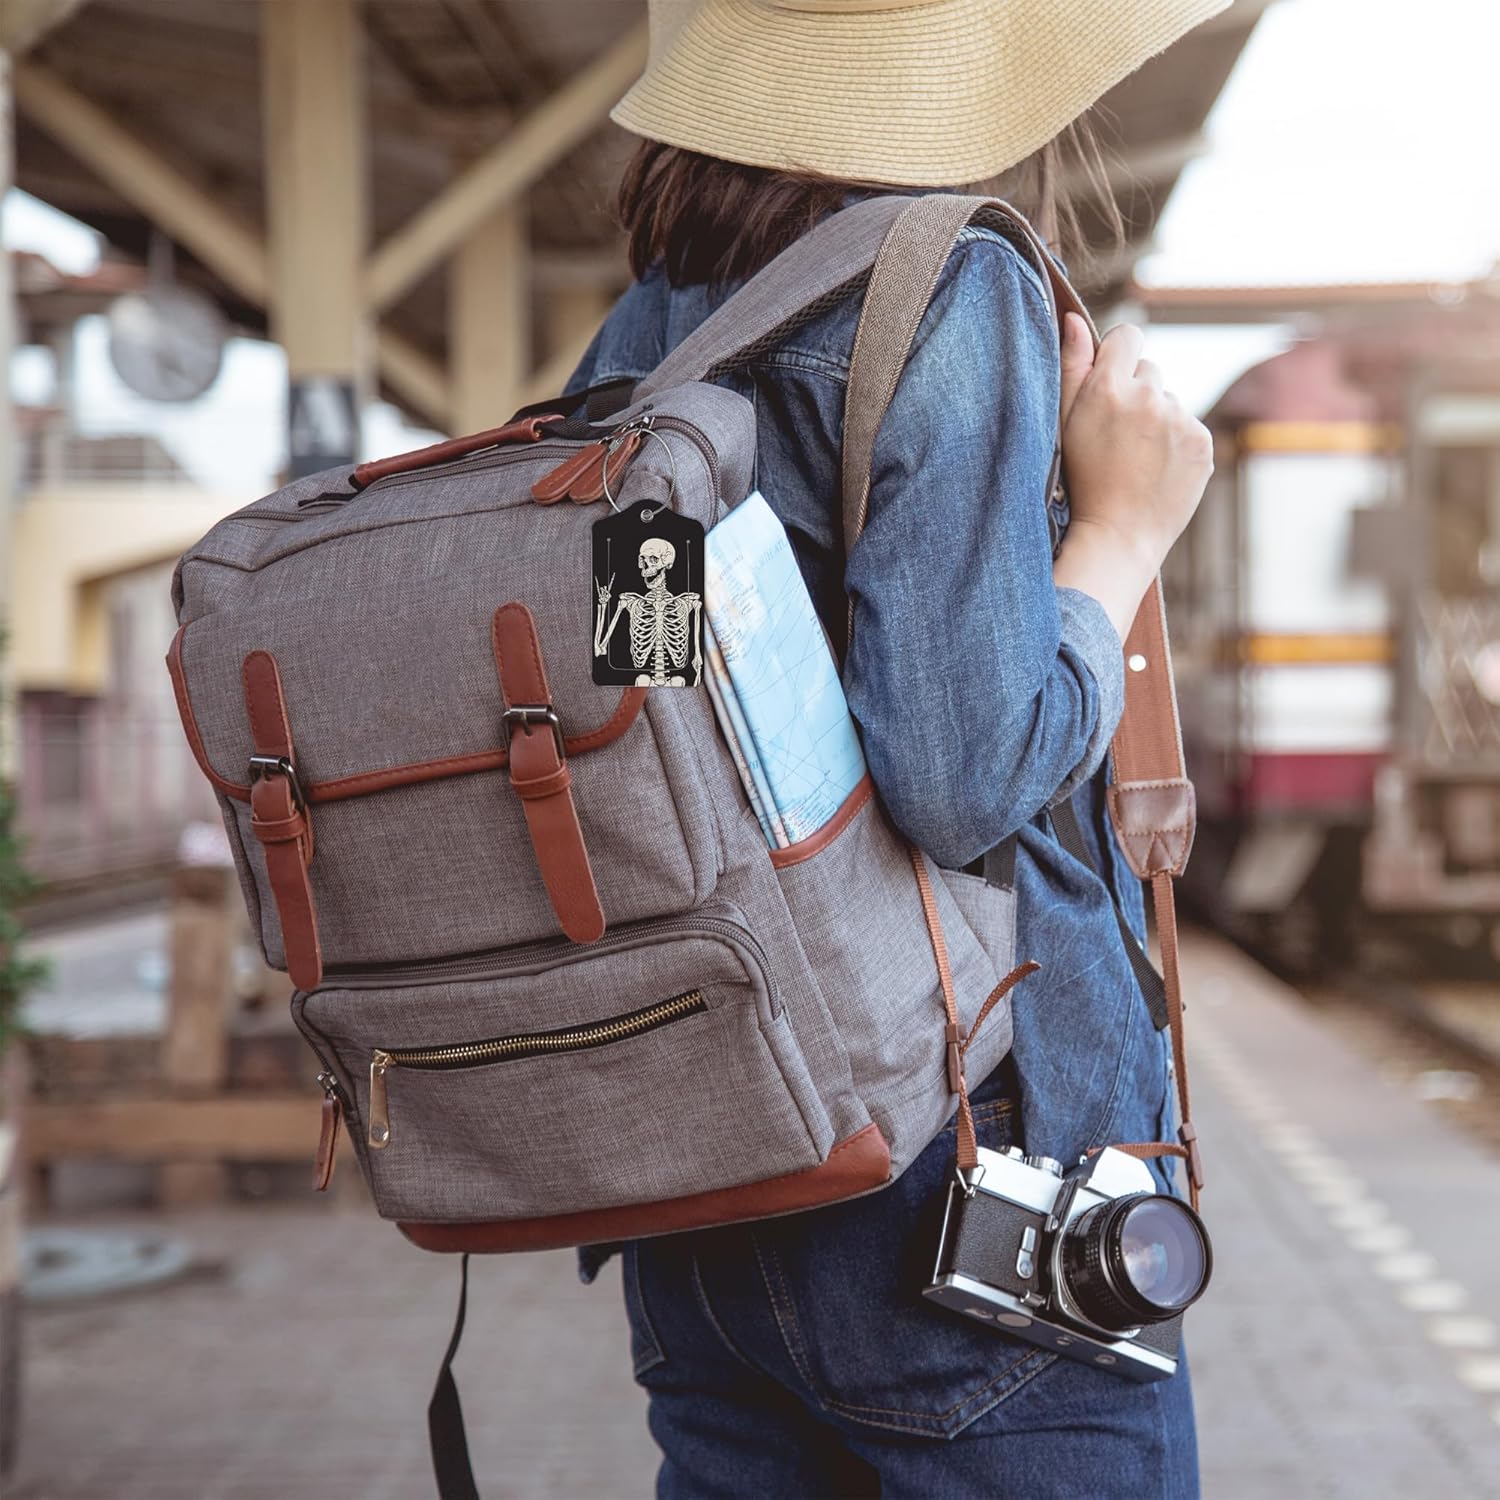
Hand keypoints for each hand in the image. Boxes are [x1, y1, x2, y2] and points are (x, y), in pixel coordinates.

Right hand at [1057, 312, 1213, 575]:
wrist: (1118, 536)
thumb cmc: (1081, 482)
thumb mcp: (1063, 424)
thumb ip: (1070, 367)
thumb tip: (1074, 319)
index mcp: (1108, 388)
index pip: (1127, 336)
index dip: (1117, 356)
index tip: (1109, 383)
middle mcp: (1148, 397)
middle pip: (1149, 370)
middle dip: (1135, 393)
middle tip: (1117, 436)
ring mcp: (1179, 420)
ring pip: (1168, 401)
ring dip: (1155, 419)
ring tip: (1135, 458)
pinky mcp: (1202, 442)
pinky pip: (1188, 425)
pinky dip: (1175, 442)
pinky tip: (1156, 468)